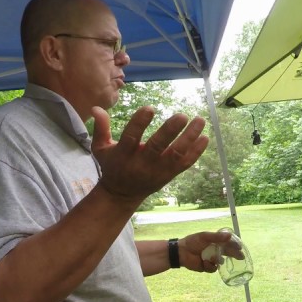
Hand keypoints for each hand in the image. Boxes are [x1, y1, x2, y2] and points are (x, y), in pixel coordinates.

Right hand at [91, 106, 208, 206]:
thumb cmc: (112, 166)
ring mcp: (158, 171)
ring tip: (200, 120)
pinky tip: (205, 137)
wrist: (122, 194)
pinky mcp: (169, 175)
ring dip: (190, 138)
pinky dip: (196, 152)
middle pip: (157, 147)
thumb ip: (100, 128)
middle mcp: (142, 164)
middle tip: (182, 115)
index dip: (140, 123)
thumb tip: (97, 107)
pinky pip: (185, 164)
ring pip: (176, 155)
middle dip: (170, 131)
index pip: (131, 137)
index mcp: (124, 155)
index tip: (150, 107)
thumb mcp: (100, 149)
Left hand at [178, 230, 235, 272]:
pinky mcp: (207, 267)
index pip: (228, 244)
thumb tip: (230, 235)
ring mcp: (211, 260)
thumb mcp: (205, 237)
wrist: (181, 252)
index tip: (240, 247)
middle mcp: (215, 251)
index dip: (234, 245)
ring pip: (220, 262)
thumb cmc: (192, 242)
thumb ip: (217, 237)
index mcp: (215, 242)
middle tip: (240, 257)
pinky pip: (213, 269)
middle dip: (234, 255)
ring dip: (218, 260)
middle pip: (228, 253)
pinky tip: (204, 262)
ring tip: (212, 258)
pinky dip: (209, 265)